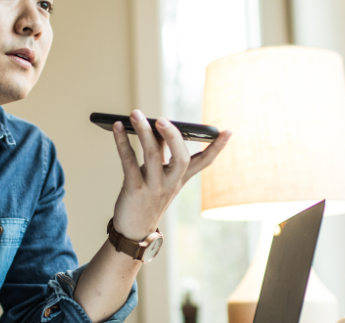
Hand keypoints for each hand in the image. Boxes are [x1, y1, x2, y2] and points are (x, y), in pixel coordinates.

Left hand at [110, 110, 231, 239]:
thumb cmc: (146, 198)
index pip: (204, 162)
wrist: (133, 231)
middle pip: (181, 158)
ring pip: (152, 156)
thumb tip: (152, 126)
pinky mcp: (134, 189)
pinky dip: (122, 142)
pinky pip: (129, 161)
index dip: (216, 148)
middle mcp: (171, 183)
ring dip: (143, 132)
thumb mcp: (159, 176)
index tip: (227, 131)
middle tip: (161, 119)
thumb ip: (160, 152)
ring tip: (135, 114)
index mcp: (180, 179)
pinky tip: (117, 127)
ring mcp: (153, 187)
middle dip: (173, 136)